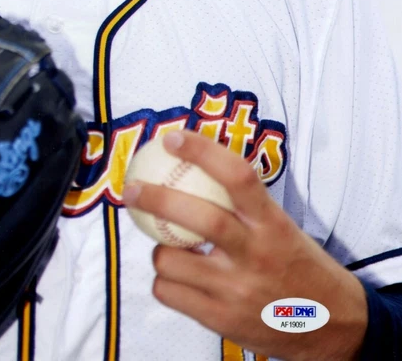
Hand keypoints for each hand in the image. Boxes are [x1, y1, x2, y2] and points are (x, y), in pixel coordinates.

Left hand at [122, 130, 367, 360]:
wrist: (333, 327)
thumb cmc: (298, 265)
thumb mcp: (281, 225)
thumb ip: (243, 203)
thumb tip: (193, 166)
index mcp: (272, 223)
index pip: (237, 176)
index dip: (201, 152)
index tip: (172, 138)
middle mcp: (255, 254)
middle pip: (199, 219)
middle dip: (157, 199)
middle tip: (132, 188)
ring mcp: (237, 290)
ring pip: (172, 261)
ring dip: (159, 249)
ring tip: (166, 245)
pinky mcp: (221, 320)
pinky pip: (169, 294)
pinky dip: (163, 281)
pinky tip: (174, 277)